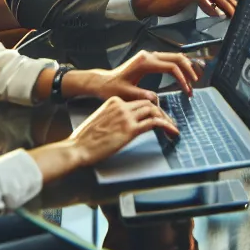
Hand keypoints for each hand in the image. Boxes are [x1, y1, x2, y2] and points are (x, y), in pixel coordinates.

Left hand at [63, 51, 203, 101]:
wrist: (103, 82)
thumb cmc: (112, 88)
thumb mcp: (125, 94)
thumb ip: (140, 95)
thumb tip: (155, 98)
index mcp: (145, 63)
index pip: (171, 67)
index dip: (182, 79)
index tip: (187, 92)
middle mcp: (149, 55)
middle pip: (177, 58)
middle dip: (189, 71)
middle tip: (195, 85)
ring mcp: (150, 55)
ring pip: (175, 56)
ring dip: (186, 67)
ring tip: (194, 80)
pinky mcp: (150, 59)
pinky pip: (169, 59)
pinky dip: (180, 65)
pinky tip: (185, 75)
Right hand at [63, 96, 177, 165]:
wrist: (78, 147)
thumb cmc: (85, 138)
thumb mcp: (101, 120)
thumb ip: (114, 117)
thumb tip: (127, 124)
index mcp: (114, 101)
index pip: (138, 101)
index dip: (150, 108)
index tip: (157, 115)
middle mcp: (121, 105)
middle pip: (149, 104)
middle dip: (161, 112)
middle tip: (168, 121)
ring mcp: (126, 117)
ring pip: (154, 111)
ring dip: (166, 119)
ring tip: (172, 128)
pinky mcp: (130, 129)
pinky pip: (154, 123)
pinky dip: (166, 126)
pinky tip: (172, 131)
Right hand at [133, 0, 237, 17]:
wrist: (151, 0)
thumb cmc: (170, 1)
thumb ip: (205, 1)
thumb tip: (219, 9)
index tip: (240, 10)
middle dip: (231, 2)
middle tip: (241, 13)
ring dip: (224, 4)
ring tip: (231, 15)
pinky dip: (209, 5)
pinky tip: (215, 14)